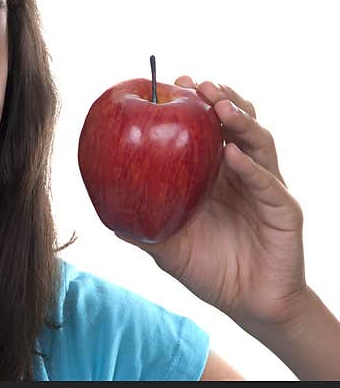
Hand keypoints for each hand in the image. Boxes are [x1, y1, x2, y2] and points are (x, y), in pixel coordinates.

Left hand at [115, 77, 307, 330]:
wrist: (248, 304)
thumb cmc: (208, 268)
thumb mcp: (165, 244)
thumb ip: (139, 225)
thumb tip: (102, 209)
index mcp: (216, 173)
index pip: (208, 126)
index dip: (195, 102)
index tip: (174, 83)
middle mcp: (243, 172)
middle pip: (237, 123)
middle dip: (219, 99)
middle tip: (197, 86)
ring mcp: (266, 187)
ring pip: (259, 143)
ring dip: (239, 122)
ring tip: (218, 107)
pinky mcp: (284, 211)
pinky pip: (268, 184)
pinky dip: (250, 168)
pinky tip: (231, 154)